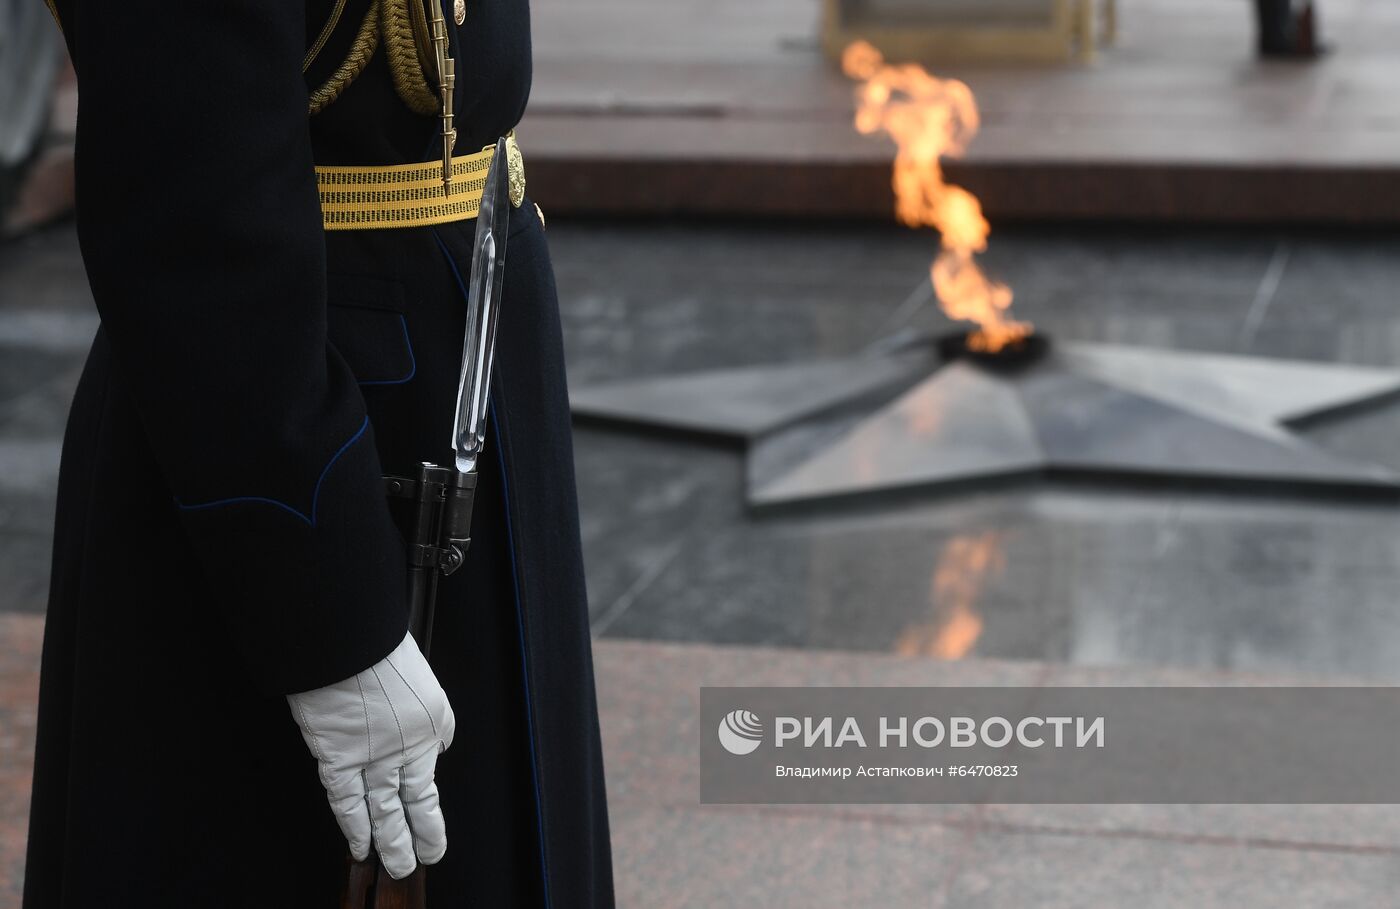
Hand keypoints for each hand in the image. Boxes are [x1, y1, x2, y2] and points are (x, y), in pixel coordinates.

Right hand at [287, 631, 455, 878]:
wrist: (349, 643)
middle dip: (418, 837)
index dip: (432, 818)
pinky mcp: (337, 758)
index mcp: (429, 728)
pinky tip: (358, 846)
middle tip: (422, 859)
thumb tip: (437, 744)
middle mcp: (405, 750)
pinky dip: (353, 827)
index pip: (431, 785)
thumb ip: (433, 719)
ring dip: (390, 841)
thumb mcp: (426, 683)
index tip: (435, 839)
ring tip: (397, 865)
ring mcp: (372, 758)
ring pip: (383, 812)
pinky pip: (346, 802)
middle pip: (414, 805)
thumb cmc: (383, 652)